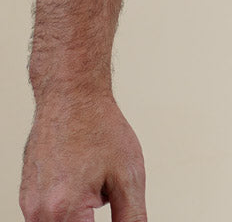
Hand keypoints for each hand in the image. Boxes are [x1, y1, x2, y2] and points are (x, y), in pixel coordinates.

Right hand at [19, 92, 146, 221]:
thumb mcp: (128, 175)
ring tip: (95, 179)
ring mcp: (28, 205)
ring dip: (80, 216)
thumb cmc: (99, 127)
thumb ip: (131, 216)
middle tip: (105, 190)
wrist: (71, 96)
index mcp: (63, 211)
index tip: (110, 202)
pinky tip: (82, 177)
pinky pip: (48, 215)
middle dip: (92, 220)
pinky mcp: (27, 196)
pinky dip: (68, 205)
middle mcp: (38, 213)